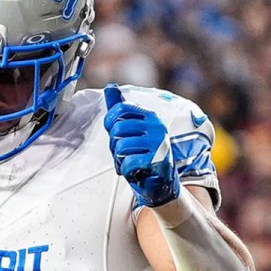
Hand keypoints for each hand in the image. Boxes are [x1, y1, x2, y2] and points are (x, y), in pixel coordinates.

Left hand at [103, 84, 179, 206]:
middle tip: (127, 154)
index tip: (117, 136)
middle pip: (117, 130)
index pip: (119, 110)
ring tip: (133, 162)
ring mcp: (159, 143)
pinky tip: (137, 171)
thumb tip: (110, 87)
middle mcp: (156, 126)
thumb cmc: (142, 155)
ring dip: (120, 160)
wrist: (160, 183)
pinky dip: (127, 171)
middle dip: (115, 146)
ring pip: (120, 148)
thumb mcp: (130, 130)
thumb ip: (120, 109)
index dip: (110, 124)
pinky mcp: (157, 161)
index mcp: (150, 117)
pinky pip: (128, 163)